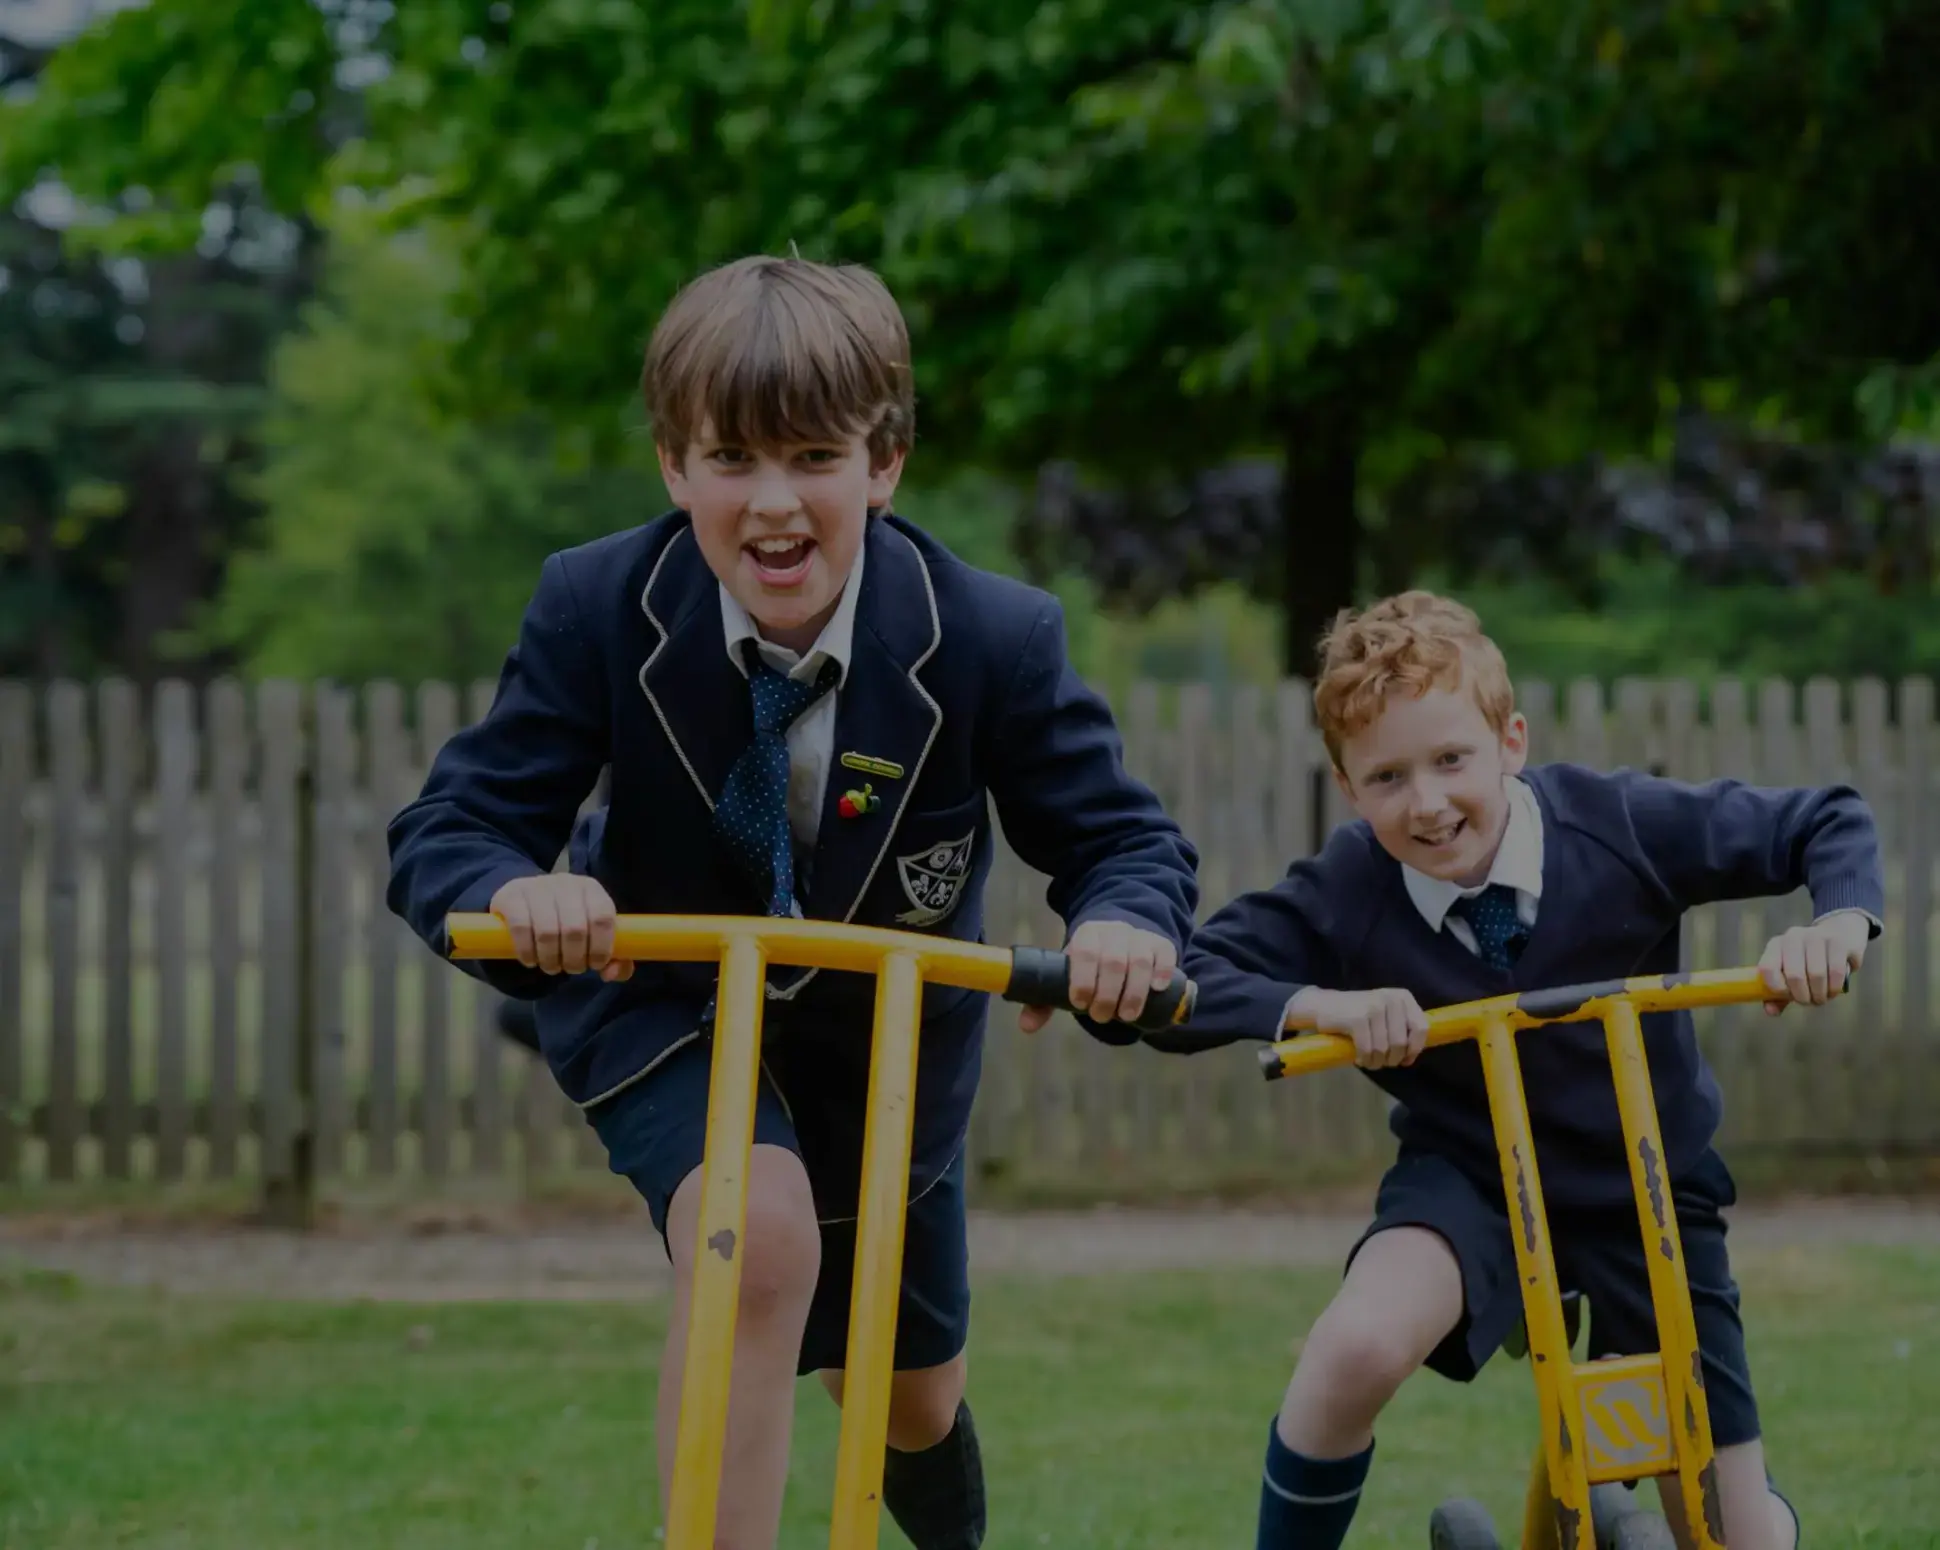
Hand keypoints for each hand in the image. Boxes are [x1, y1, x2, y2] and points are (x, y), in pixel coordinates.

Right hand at [488, 874, 633, 980]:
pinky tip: (531, 960)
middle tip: (571, 968)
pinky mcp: (511, 896)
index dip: (601, 947)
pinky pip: (521, 928)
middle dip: (575, 959)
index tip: (595, 965)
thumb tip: (612, 973)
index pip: (603, 917)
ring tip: (552, 967)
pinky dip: (527, 952)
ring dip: (551, 959)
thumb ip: (614, 958)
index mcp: (592, 889)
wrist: (524, 899)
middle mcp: (566, 882)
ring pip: (548, 931)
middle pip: (575, 928)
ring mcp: (537, 886)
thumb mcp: (592, 934)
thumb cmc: (565, 920)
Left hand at [1021, 919, 1177, 1033]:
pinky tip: (1157, 989)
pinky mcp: (1161, 945)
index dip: (1083, 978)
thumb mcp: (1067, 974)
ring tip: (1127, 1016)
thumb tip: (1025, 1027)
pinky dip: (1162, 972)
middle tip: (1100, 1017)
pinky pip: (1164, 954)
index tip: (1079, 1003)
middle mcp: (1114, 932)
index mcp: (1087, 935)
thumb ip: (1045, 1000)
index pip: (1085, 952)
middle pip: (1114, 960)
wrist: (1119, 935)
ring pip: (1140, 961)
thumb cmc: (1088, 964)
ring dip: (1134, 991)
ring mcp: (1140, 937)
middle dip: (1108, 993)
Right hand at [1287, 986, 1429, 1068]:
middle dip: (1391, 1059)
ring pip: (1384, 1050)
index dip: (1414, 1049)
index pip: (1421, 1028)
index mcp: (1402, 997)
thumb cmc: (1358, 1014)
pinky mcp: (1358, 1019)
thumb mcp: (1386, 1015)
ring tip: (1368, 1060)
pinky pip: (1368, 1050)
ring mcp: (1374, 1007)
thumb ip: (1402, 1030)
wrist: (1323, 1005)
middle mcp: (1391, 999)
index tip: (1404, 1060)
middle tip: (1379, 1061)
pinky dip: (1364, 1059)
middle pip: (1401, 1043)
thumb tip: (1411, 1058)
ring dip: (1376, 1062)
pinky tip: (1358, 1057)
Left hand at [1757, 910, 1869, 1014]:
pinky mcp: (1838, 941)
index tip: (1789, 996)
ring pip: (1816, 975)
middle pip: (1794, 976)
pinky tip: (1834, 990)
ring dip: (1821, 995)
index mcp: (1776, 945)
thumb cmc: (1810, 961)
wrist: (1841, 933)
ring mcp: (1816, 936)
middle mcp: (1793, 937)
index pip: (1767, 968)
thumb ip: (1777, 994)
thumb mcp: (1791, 974)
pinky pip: (1836, 972)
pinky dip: (1835, 987)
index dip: (1777, 988)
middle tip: (1810, 1002)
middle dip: (1803, 997)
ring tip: (1822, 998)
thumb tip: (1771, 1011)